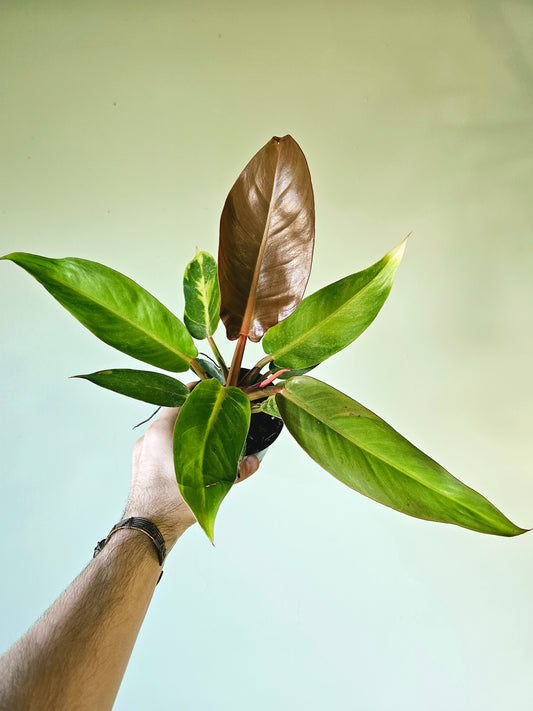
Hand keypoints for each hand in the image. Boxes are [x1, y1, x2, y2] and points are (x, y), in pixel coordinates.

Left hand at [125, 406, 258, 549]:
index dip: (198, 392)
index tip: (213, 393)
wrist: (146, 530)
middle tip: (215, 419)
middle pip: (174, 414)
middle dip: (196, 416)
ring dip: (185, 433)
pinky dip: (174, 448)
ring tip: (204, 441)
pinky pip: (159, 448)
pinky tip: (189, 461)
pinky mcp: (140, 466)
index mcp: (162, 431)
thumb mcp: (211, 484)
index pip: (180, 396)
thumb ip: (236, 470)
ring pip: (166, 433)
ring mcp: (142, 452)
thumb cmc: (173, 504)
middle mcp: (148, 437)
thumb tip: (255, 461)